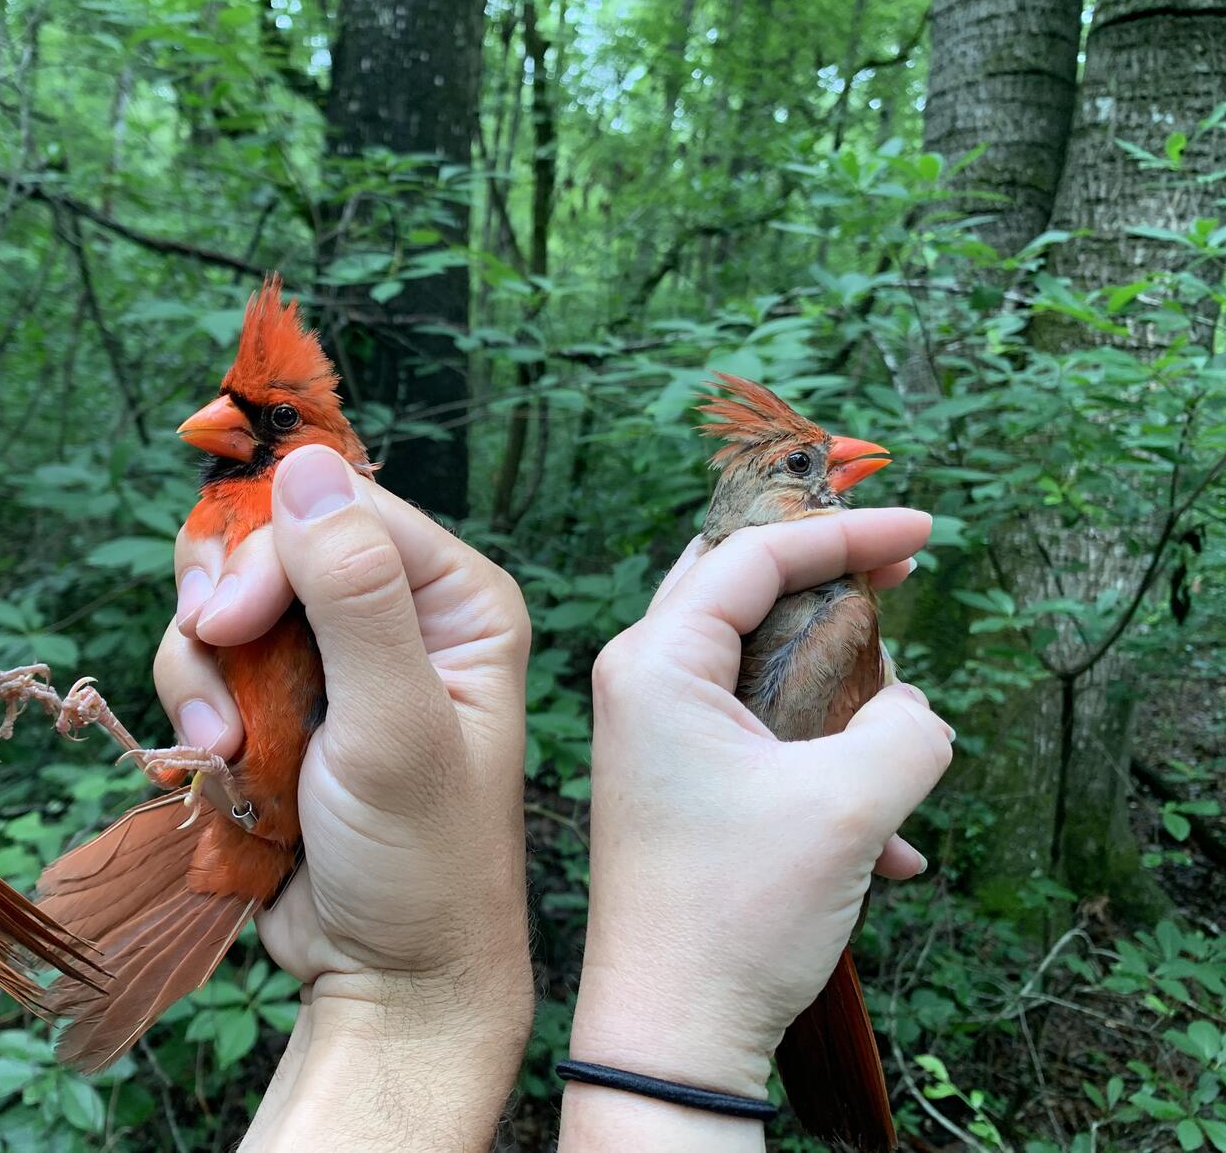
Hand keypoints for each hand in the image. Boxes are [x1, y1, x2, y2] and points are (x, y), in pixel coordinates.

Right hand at [154, 445, 532, 1149]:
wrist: (385, 974)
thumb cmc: (420, 859)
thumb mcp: (395, 723)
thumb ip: (356, 593)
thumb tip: (306, 464)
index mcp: (455, 597)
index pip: (338, 509)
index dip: (269, 552)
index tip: (228, 623)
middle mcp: (396, 610)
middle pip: (269, 542)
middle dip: (224, 608)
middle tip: (214, 671)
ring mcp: (333, 657)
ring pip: (224, 600)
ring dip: (200, 670)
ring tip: (223, 747)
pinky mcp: (281, 702)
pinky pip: (206, 660)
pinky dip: (194, 706)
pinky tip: (216, 765)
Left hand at [563, 510, 952, 1150]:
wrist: (673, 1032)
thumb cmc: (736, 915)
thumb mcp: (851, 807)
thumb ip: (908, 728)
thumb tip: (910, 708)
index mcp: (658, 663)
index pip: (756, 554)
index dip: (847, 533)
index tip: (923, 532)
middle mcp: (641, 682)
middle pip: (743, 588)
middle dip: (829, 585)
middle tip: (900, 581)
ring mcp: (652, 732)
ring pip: (756, 661)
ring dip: (835, 687)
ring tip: (891, 743)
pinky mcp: (674, 778)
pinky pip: (757, 730)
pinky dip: (820, 760)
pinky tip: (882, 848)